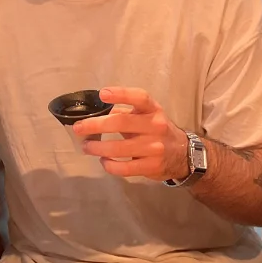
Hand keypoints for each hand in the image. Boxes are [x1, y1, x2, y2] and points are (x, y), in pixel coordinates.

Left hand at [73, 87, 189, 181]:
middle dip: (95, 125)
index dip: (121, 94)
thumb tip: (95, 112)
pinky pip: (124, 168)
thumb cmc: (157, 131)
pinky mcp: (151, 166)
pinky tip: (103, 161)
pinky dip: (109, 165)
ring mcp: (155, 148)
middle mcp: (156, 126)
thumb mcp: (146, 116)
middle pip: (121, 123)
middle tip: (78, 128)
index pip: (139, 97)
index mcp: (153, 110)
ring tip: (86, 147)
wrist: (183, 154)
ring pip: (119, 148)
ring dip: (97, 147)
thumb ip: (125, 112)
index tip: (102, 94)